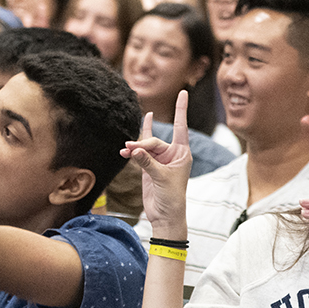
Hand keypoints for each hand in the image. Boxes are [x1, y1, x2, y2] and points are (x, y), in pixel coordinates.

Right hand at [124, 91, 193, 238]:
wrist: (165, 216)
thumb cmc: (171, 198)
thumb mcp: (161, 178)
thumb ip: (148, 162)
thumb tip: (134, 150)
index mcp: (182, 153)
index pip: (181, 126)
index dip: (181, 109)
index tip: (183, 92)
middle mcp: (172, 154)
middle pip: (155, 141)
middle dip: (143, 145)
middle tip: (131, 150)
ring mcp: (159, 160)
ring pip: (145, 147)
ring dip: (135, 148)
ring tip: (125, 150)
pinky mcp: (148, 168)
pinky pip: (139, 154)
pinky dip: (132, 152)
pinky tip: (125, 148)